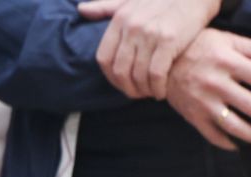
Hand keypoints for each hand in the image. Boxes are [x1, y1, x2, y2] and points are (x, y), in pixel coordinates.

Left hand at [77, 0, 217, 99]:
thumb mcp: (129, 0)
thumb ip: (105, 7)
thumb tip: (81, 11)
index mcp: (119, 19)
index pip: (104, 58)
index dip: (111, 78)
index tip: (122, 85)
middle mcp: (131, 27)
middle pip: (120, 71)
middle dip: (128, 89)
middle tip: (138, 94)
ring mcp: (149, 34)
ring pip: (139, 75)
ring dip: (144, 91)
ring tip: (151, 93)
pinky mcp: (169, 41)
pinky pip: (157, 74)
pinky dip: (158, 88)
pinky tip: (162, 91)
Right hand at [161, 28, 250, 149]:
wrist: (159, 60)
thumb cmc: (196, 48)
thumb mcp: (223, 40)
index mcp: (227, 62)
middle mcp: (216, 83)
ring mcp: (204, 103)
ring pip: (236, 127)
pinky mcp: (193, 116)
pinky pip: (215, 136)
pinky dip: (230, 143)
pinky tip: (241, 144)